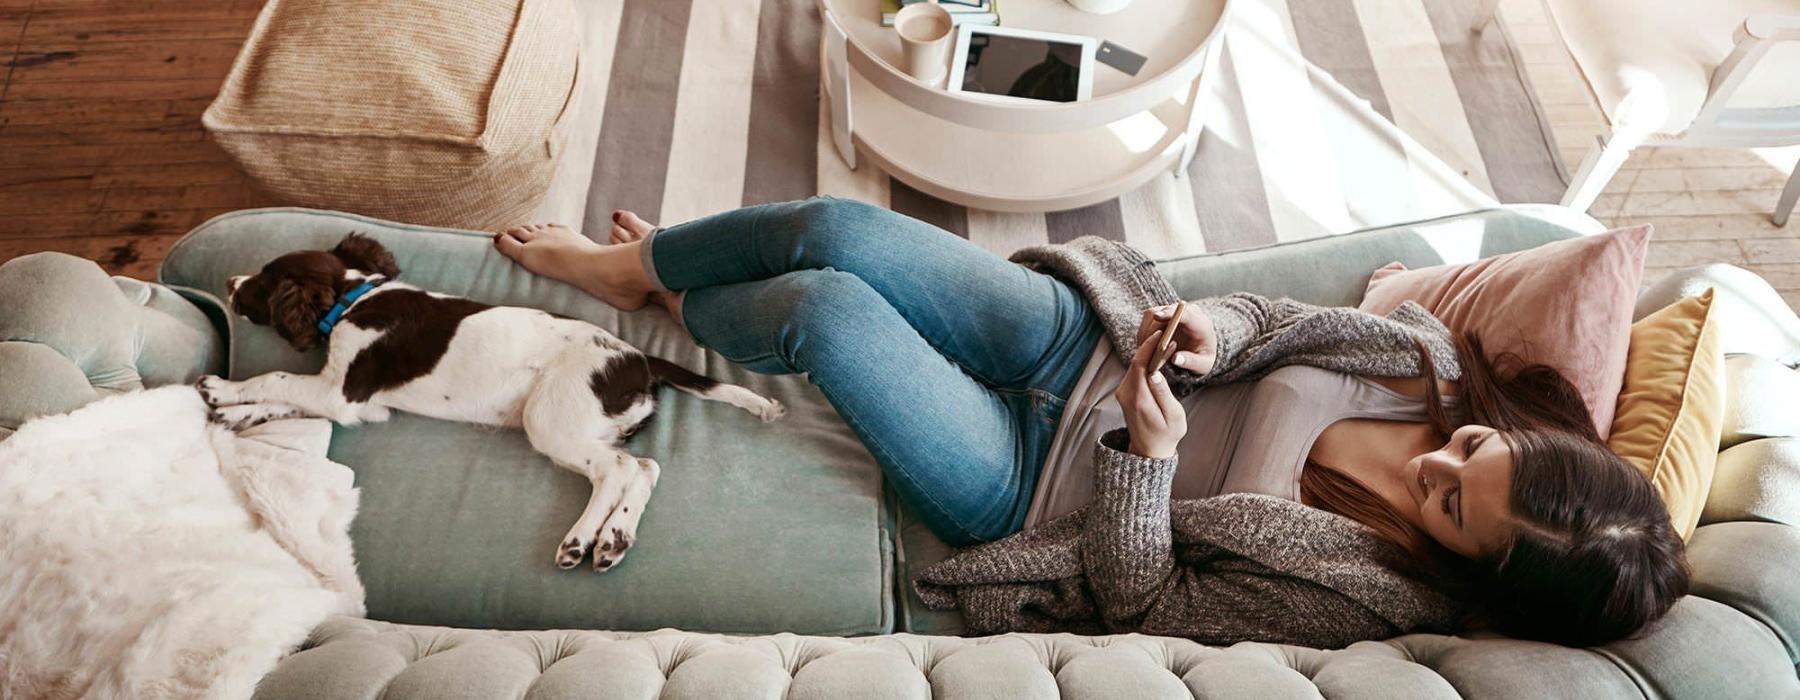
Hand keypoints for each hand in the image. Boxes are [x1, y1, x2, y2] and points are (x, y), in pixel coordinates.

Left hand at [1116, 329, 1187, 458]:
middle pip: (1135, 361)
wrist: (1149, 450)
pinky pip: (1134, 372)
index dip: (1149, 347)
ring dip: (1148, 353)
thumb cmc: (1166, 434)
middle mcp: (1126, 394)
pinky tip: (1158, 357)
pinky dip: (1145, 362)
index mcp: (1138, 399)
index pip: (1139, 364)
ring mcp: (1123, 393)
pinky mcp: (1125, 392)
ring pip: (1134, 365)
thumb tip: (1156, 374)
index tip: (1162, 334)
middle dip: (1150, 346)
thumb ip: (1164, 394)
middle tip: (1168, 334)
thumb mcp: (1173, 416)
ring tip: (1165, 343)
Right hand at [1134, 303, 1216, 375]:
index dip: (1170, 313)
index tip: (1157, 317)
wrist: (1201, 352)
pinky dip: (1144, 332)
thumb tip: (1176, 359)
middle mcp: (1187, 313)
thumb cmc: (1203, 359)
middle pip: (1164, 312)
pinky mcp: (1163, 314)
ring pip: (1152, 314)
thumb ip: (1191, 362)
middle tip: (1144, 349)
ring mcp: (1174, 312)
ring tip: (1144, 350)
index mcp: (1200, 323)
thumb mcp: (1202, 365)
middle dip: (1152, 329)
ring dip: (1146, 332)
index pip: (1185, 312)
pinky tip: (1145, 346)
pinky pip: (1148, 319)